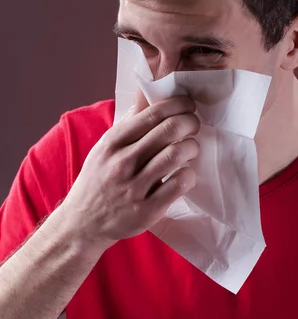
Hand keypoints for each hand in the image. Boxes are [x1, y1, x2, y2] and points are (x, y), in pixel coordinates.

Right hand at [61, 96, 199, 251]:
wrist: (82, 223)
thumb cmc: (98, 180)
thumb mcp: (105, 148)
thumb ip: (127, 124)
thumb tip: (149, 94)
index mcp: (112, 143)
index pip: (153, 113)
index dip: (178, 104)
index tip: (188, 105)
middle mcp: (122, 162)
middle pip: (169, 130)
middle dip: (190, 122)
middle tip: (194, 125)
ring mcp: (134, 188)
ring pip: (176, 155)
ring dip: (192, 147)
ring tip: (192, 149)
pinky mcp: (147, 210)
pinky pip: (179, 184)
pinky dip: (189, 175)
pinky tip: (186, 174)